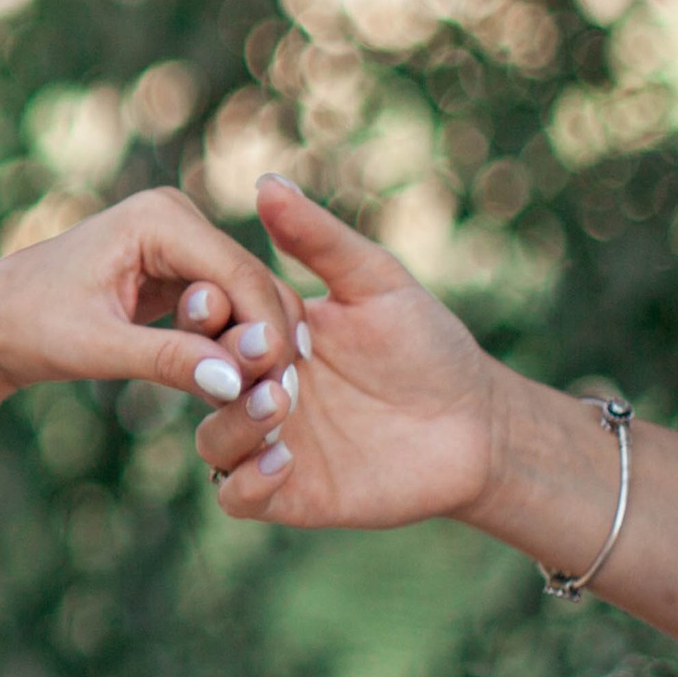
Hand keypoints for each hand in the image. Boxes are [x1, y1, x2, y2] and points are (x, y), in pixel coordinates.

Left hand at [0, 186, 300, 404]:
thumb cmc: (28, 326)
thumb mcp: (95, 347)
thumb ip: (167, 360)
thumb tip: (235, 382)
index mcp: (158, 216)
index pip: (239, 274)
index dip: (266, 332)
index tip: (280, 388)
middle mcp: (177, 217)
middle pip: (253, 284)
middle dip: (267, 342)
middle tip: (280, 405)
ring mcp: (181, 243)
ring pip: (247, 298)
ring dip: (255, 347)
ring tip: (265, 404)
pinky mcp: (179, 271)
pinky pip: (227, 309)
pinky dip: (234, 346)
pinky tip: (242, 388)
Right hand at [197, 175, 501, 523]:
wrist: (478, 425)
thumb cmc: (429, 345)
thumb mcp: (375, 282)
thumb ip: (319, 239)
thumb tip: (266, 181)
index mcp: (266, 335)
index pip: (208, 321)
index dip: (204, 310)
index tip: (218, 298)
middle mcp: (257, 388)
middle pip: (199, 380)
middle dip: (217, 366)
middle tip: (262, 356)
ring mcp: (271, 442)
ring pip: (212, 441)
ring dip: (233, 424)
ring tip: (280, 405)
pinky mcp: (291, 494)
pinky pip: (237, 496)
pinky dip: (248, 481)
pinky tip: (286, 459)